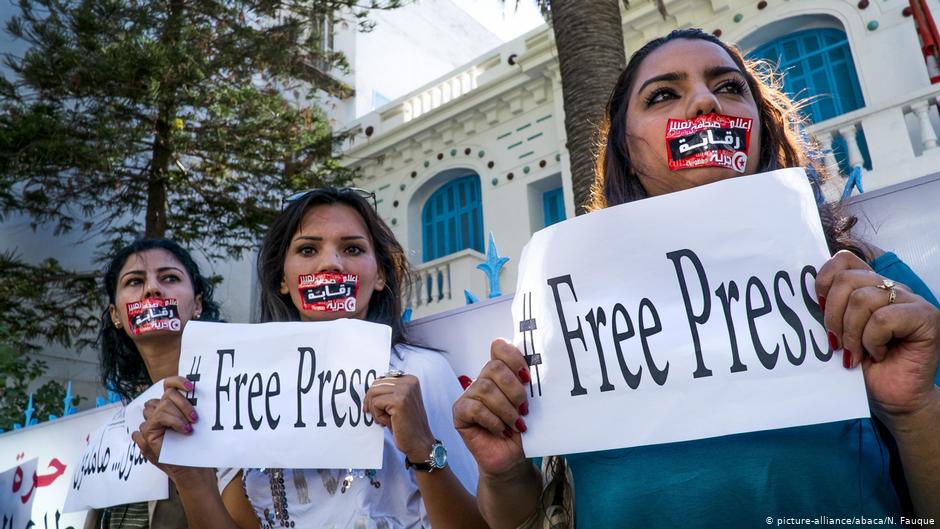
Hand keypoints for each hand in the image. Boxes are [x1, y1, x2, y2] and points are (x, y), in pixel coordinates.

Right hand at [131, 376, 199, 481]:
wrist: (193, 469)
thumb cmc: (195, 446)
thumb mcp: (195, 423)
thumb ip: (189, 408)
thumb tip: (194, 390)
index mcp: (169, 407)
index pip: (168, 385)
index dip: (178, 381)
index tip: (192, 386)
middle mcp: (157, 413)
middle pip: (167, 394)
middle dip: (184, 403)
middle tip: (195, 418)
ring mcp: (150, 423)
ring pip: (162, 405)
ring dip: (179, 413)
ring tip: (191, 426)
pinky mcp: (147, 433)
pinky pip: (158, 417)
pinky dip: (173, 421)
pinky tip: (184, 430)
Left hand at [364, 373, 435, 462]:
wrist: (418, 442)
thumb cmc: (406, 425)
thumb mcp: (397, 402)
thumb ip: (388, 391)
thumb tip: (368, 389)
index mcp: (410, 380)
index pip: (381, 379)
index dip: (374, 394)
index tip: (376, 407)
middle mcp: (409, 382)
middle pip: (375, 385)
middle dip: (371, 402)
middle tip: (377, 416)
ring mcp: (405, 390)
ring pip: (373, 393)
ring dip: (374, 409)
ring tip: (384, 420)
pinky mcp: (399, 401)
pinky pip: (375, 403)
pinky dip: (377, 415)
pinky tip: (386, 422)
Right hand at [452, 338, 530, 477]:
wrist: (512, 458)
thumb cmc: (520, 430)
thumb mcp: (529, 404)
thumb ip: (528, 385)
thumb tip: (536, 372)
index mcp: (500, 373)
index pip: (499, 347)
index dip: (513, 357)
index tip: (527, 378)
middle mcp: (482, 380)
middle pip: (493, 367)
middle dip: (514, 390)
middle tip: (523, 409)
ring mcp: (469, 396)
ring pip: (485, 388)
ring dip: (505, 409)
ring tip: (515, 424)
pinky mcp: (460, 413)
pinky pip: (474, 408)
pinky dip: (493, 420)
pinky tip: (501, 430)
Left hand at [816, 251, 939, 429]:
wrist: (892, 397)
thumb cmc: (862, 366)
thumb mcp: (837, 331)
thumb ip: (829, 307)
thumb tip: (806, 293)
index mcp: (870, 285)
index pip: (843, 259)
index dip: (824, 280)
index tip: (818, 308)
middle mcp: (891, 287)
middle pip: (847, 279)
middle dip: (833, 315)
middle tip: (836, 341)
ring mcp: (911, 300)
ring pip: (863, 299)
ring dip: (851, 332)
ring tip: (855, 352)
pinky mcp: (926, 316)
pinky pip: (883, 318)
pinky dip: (872, 340)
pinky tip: (877, 354)